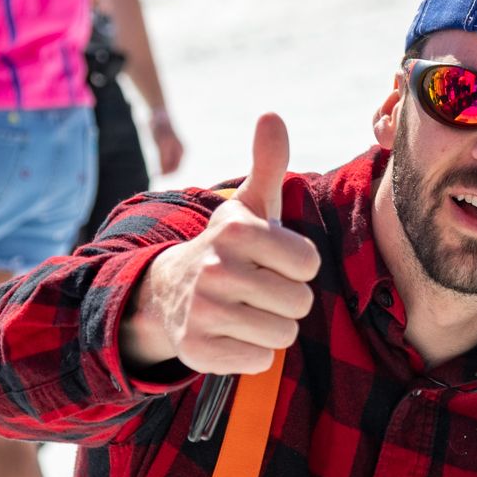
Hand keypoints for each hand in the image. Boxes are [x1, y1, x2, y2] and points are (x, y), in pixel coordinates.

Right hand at [122, 113, 319, 375]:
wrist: (169, 291)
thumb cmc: (230, 248)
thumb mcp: (251, 207)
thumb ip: (267, 163)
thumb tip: (271, 114)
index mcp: (236, 230)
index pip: (307, 264)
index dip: (296, 267)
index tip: (271, 261)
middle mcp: (215, 268)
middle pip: (299, 303)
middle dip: (286, 300)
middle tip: (257, 289)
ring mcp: (202, 310)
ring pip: (282, 335)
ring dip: (271, 327)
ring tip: (245, 310)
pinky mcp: (197, 351)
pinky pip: (259, 361)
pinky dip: (251, 353)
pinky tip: (230, 334)